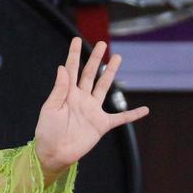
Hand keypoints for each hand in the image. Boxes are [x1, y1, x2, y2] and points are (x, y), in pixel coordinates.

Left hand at [33, 39, 149, 177]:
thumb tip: (62, 67)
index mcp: (67, 93)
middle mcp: (81, 98)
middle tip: (101, 43)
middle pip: (90, 74)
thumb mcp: (50, 108)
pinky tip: (145, 110)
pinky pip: (121, 118)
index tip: (75, 39)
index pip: (71, 70)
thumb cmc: (47, 131)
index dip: (73, 55)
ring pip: (104, 87)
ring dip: (110, 73)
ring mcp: (92, 110)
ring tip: (117, 58)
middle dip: (95, 58)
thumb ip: (59, 89)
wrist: (54, 153)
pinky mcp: (101, 124)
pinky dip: (133, 115)